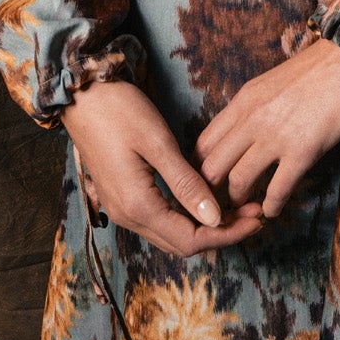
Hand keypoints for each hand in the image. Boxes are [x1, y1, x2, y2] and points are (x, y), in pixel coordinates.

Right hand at [61, 80, 265, 256]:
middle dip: (221, 233)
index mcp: (137, 206)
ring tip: (237, 206)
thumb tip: (215, 219)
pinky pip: (160, 219)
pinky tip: (206, 199)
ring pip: (171, 234)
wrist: (81, 95)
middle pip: (182, 244)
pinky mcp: (123, 196)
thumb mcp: (158, 143)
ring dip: (205, 226)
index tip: (257, 217)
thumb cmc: (119, 111)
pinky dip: (187, 216)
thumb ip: (187, 184)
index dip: (228, 234)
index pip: (192, 240)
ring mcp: (122, 209)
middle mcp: (127, 216)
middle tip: (254, 212)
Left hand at [196, 36, 339, 219]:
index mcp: (244, 100)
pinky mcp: (302, 150)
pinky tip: (272, 210)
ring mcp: (275, 135)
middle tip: (221, 206)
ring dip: (239, 202)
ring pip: (238, 181)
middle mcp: (252, 118)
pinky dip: (271, 207)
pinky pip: (277, 190)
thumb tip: (243, 134)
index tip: (208, 184)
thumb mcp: (272, 82)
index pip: (203, 143)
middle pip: (211, 166)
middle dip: (211, 193)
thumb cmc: (320, 68)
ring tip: (246, 210)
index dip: (200, 170)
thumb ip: (254, 108)